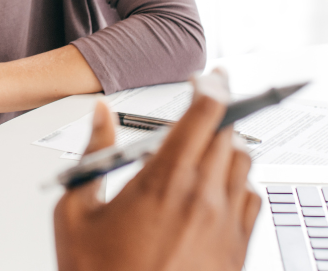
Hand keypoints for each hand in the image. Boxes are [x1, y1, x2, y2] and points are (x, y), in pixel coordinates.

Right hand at [53, 94, 260, 270]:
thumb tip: (100, 117)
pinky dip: (240, 188)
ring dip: (227, 150)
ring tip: (204, 154)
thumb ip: (92, 155)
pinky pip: (253, 202)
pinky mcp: (237, 253)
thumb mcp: (74, 214)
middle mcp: (203, 199)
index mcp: (164, 181)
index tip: (212, 76)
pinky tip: (217, 194)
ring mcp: (225, 227)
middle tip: (202, 112)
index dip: (213, 86)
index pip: (205, 113)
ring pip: (244, 165)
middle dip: (216, 118)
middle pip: (228, 134)